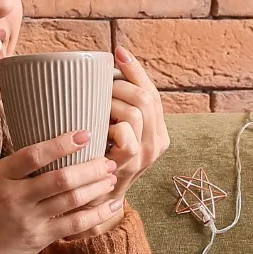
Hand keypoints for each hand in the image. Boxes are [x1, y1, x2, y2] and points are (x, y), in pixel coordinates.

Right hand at [0, 129, 122, 253]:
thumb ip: (19, 168)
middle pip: (60, 178)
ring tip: (111, 177)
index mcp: (0, 175)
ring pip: (71, 200)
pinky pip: (74, 224)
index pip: (33, 155)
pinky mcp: (38, 238)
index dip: (62, 143)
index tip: (85, 134)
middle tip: (108, 160)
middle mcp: (14, 196)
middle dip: (90, 168)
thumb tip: (55, 146)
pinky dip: (97, 214)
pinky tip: (113, 205)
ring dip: (96, 187)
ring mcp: (27, 219)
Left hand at [93, 45, 168, 230]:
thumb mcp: (110, 130)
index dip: (135, 70)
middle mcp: (159, 140)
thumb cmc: (96, 160)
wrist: (93, 202)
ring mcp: (147, 155)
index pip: (152, 91)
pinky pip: (126, 137)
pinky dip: (111, 127)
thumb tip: (97, 70)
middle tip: (98, 89)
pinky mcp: (131, 166)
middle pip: (145, 97)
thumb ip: (113, 108)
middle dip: (119, 86)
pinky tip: (98, 129)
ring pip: (136, 112)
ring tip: (95, 109)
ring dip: (111, 104)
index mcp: (158, 128)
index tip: (117, 51)